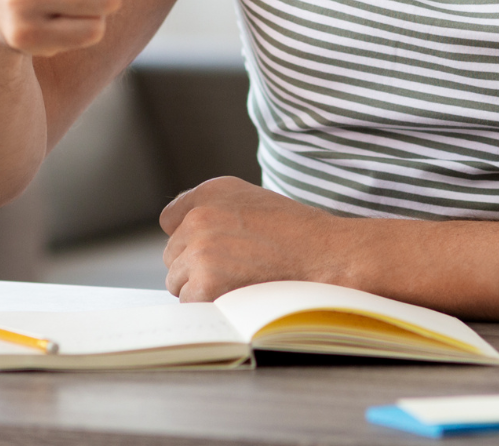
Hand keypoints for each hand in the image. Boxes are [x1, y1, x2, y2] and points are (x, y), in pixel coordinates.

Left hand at [160, 177, 353, 300]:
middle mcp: (199, 215)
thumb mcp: (253, 201)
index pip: (171, 220)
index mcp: (211, 191)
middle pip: (173, 255)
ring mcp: (200, 248)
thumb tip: (184, 238)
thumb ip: (214, 211)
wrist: (328, 256)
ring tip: (240, 283)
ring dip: (201, 288)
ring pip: (178, 281)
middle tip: (234, 271)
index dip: (190, 239)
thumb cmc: (299, 235)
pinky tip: (238, 297)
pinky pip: (189, 303)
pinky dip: (210, 307)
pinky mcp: (204, 281)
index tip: (213, 249)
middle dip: (195, 267)